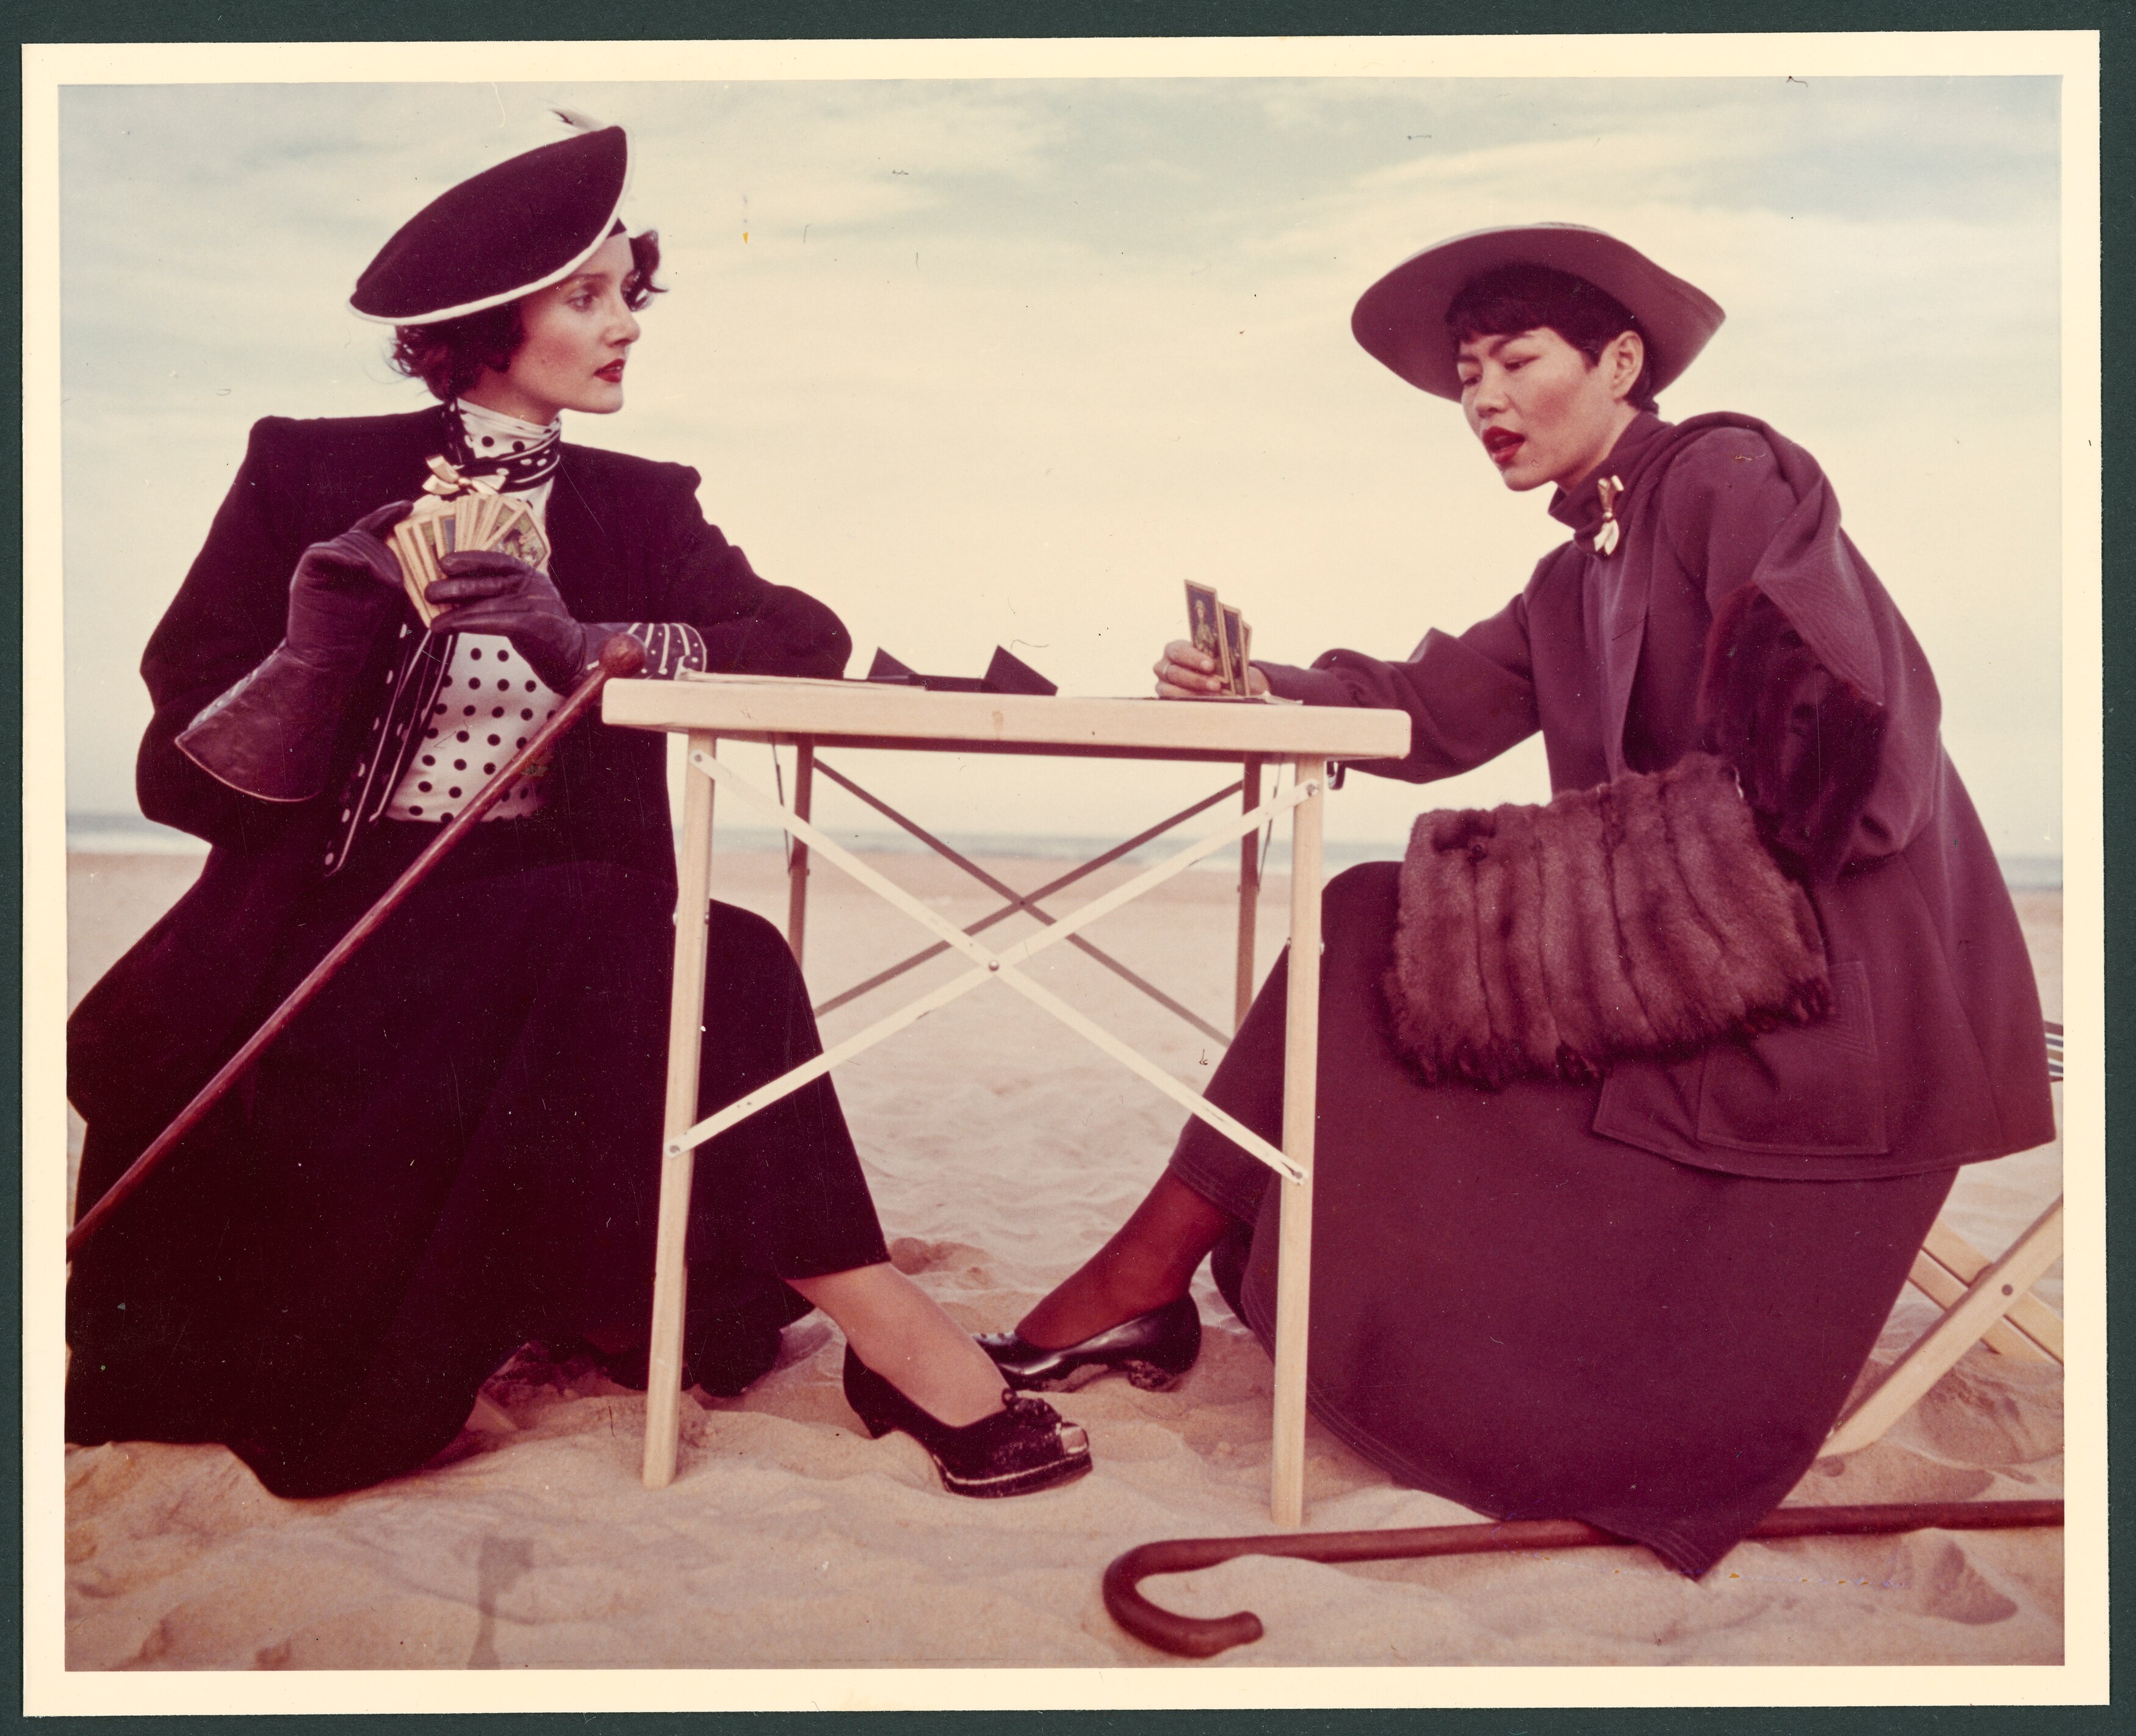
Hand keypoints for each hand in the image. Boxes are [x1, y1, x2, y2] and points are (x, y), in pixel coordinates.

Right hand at [283, 499, 413, 671]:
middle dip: (381, 552)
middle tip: (390, 579)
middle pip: (362, 536)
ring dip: (367, 558)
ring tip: (379, 581)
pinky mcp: (305, 573)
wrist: (327, 654)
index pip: (371, 528)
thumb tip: (406, 547)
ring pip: (346, 543)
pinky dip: (341, 556)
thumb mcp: (381, 595)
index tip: (409, 507)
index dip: (388, 515)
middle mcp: (335, 556)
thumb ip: (389, 569)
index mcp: (354, 559)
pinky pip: (322, 552)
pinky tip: (357, 567)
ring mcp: (320, 563)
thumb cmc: (354, 628)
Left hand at [425, 549, 597, 691]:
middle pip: (490, 582)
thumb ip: (497, 595)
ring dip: (458, 613)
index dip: (470, 559)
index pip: (498, 561)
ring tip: (435, 621)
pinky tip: (452, 627)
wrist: (573, 657)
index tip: (444, 562)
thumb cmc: (542, 632)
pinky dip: (471, 624)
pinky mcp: (538, 626)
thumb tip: (454, 591)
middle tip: (429, 592)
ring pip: (490, 605)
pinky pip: (498, 622)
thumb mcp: (522, 605)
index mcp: (531, 576)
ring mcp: (538, 605)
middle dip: (456, 586)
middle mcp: (535, 587)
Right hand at [1152, 638, 1268, 699]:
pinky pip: (1174, 705)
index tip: (1210, 665)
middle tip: (1216, 685)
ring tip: (1215, 697)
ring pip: (1171, 691)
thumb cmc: (1214, 667)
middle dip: (1197, 680)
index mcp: (1174, 650)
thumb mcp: (1216, 660)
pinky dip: (1191, 705)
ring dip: (1194, 694)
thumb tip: (1229, 665)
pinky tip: (1207, 706)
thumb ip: (1220, 659)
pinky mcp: (1165, 701)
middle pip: (1175, 673)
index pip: (1179, 651)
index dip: (1194, 659)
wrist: (1211, 683)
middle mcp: (1163, 667)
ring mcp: (1162, 685)